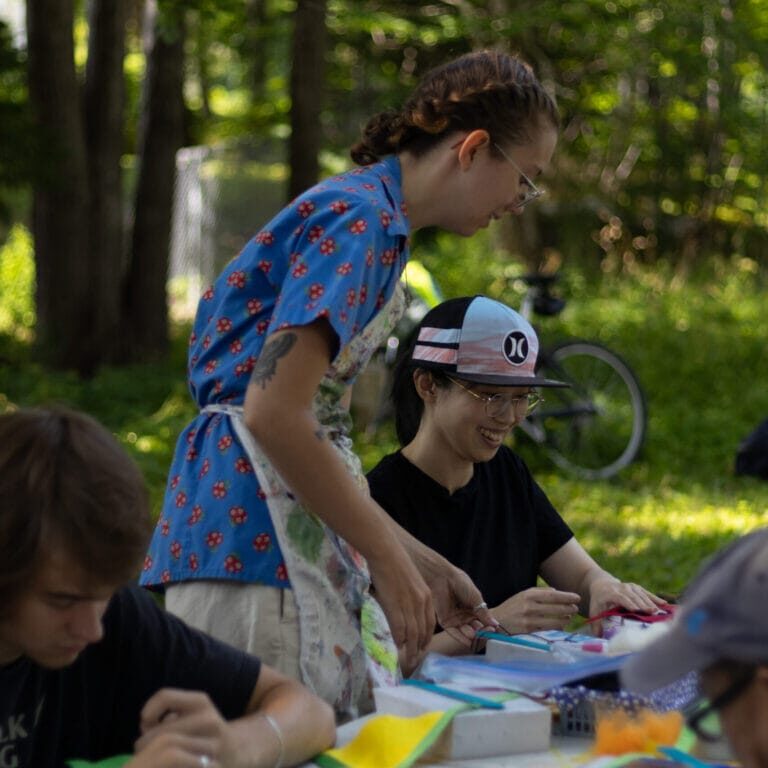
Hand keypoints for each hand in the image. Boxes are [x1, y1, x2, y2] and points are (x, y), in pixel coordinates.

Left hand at [133, 689, 236, 767]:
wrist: (235, 750)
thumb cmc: (200, 731)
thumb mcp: (189, 712)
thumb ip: (165, 714)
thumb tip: (145, 726)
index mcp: (201, 702)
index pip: (165, 697)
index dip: (148, 710)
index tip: (145, 723)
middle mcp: (209, 721)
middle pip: (163, 733)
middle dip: (144, 744)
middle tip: (142, 751)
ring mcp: (212, 746)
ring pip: (170, 755)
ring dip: (153, 760)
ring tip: (153, 761)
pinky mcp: (212, 766)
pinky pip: (179, 766)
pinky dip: (167, 767)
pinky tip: (168, 766)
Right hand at [367, 546, 434, 670]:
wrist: (386, 552)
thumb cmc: (395, 562)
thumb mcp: (410, 580)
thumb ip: (411, 596)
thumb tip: (405, 610)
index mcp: (426, 596)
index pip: (430, 623)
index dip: (426, 637)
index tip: (422, 647)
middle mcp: (421, 602)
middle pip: (422, 631)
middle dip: (419, 647)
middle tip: (415, 659)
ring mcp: (408, 604)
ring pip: (412, 634)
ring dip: (410, 648)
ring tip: (408, 659)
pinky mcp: (395, 605)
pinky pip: (398, 628)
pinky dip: (398, 639)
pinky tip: (397, 645)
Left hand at [425, 560, 496, 645]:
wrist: (443, 577)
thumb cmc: (460, 583)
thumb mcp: (476, 598)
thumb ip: (484, 613)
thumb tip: (495, 625)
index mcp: (473, 608)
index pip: (484, 622)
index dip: (489, 627)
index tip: (494, 631)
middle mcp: (465, 615)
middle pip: (476, 629)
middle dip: (482, 633)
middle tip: (488, 636)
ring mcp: (456, 619)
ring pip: (466, 632)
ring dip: (474, 637)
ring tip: (479, 637)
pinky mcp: (445, 622)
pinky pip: (455, 633)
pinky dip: (463, 639)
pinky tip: (471, 642)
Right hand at [492, 587, 579, 633]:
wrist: (496, 622)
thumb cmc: (512, 607)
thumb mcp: (523, 595)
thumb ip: (539, 592)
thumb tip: (556, 592)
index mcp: (528, 595)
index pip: (552, 595)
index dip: (566, 597)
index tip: (577, 597)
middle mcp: (529, 607)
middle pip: (556, 608)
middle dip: (569, 608)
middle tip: (576, 608)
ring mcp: (529, 621)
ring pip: (555, 622)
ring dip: (565, 620)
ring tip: (569, 617)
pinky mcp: (529, 633)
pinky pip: (548, 631)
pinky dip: (557, 629)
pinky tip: (561, 626)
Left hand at [588, 578, 664, 630]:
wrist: (602, 584)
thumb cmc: (599, 600)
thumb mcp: (594, 609)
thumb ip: (596, 623)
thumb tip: (598, 636)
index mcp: (610, 593)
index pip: (620, 597)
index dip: (628, 603)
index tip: (635, 610)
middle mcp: (621, 588)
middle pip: (633, 596)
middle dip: (642, 604)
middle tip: (652, 613)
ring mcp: (629, 587)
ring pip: (640, 594)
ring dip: (650, 602)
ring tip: (658, 611)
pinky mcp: (636, 587)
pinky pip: (646, 592)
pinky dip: (654, 598)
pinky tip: (664, 604)